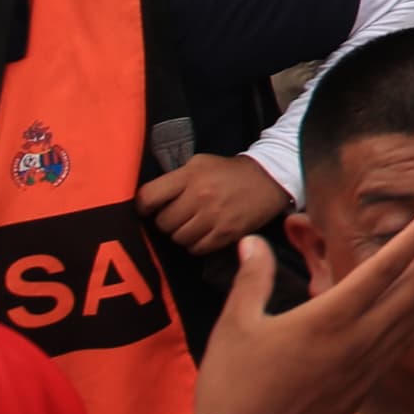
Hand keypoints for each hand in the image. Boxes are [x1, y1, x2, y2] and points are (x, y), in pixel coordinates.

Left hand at [138, 151, 293, 253]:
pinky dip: (196, 244)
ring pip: (178, 238)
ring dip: (181, 235)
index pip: (148, 197)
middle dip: (167, 222)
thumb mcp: (199, 164)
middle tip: (178, 216)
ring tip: (192, 225)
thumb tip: (148, 200)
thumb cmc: (228, 172)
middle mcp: (200, 196)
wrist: (269, 179)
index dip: (144, 207)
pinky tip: (204, 234)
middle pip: (163, 223)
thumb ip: (175, 180)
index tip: (148, 209)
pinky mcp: (226, 233)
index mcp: (189, 175)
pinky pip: (197, 249)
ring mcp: (214, 216)